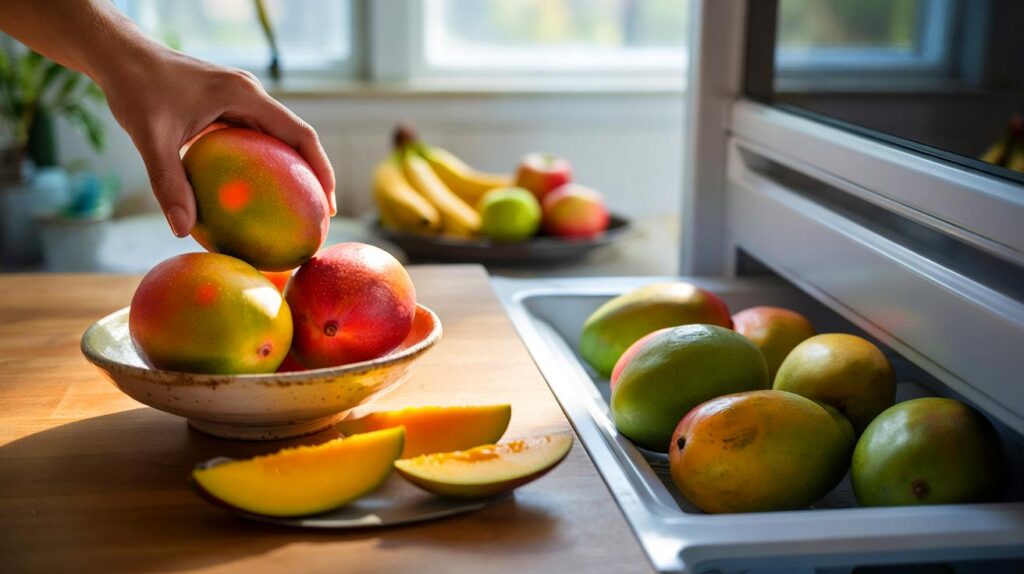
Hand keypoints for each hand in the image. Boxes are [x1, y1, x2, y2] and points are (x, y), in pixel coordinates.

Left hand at [97, 47, 336, 236]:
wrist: (120, 57)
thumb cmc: (135, 89)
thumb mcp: (150, 137)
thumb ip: (168, 182)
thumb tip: (182, 231)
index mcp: (245, 95)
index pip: (300, 134)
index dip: (321, 169)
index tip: (326, 204)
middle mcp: (250, 96)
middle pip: (297, 139)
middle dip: (313, 177)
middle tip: (317, 217)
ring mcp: (239, 102)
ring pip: (278, 141)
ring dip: (291, 172)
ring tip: (296, 211)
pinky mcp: (226, 109)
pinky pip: (254, 141)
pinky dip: (263, 167)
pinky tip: (254, 197)